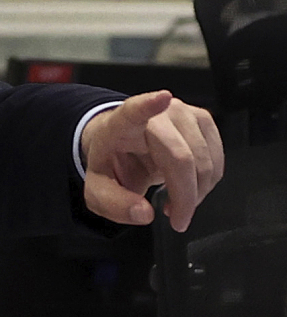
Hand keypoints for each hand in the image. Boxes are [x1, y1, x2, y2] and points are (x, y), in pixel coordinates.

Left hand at [81, 90, 223, 232]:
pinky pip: (217, 160)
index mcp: (121, 124)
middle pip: (182, 157)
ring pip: (205, 161)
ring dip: (198, 192)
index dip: (148, 104)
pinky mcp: (202, 119)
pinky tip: (189, 186)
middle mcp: (155, 114)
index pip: (134, 111)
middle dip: (185, 196)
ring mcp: (182, 113)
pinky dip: (207, 182)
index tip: (161, 98)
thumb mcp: (99, 190)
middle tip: (177, 218)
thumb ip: (114, 204)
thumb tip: (143, 213)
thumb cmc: (113, 161)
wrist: (123, 144)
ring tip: (177, 200)